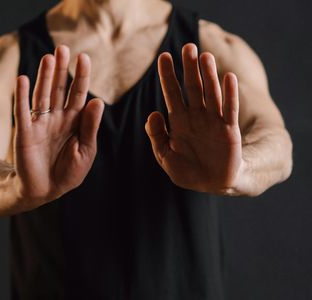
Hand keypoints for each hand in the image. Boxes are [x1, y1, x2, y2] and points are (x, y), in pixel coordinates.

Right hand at [13, 45, 103, 209]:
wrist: (47, 190)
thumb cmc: (69, 172)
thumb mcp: (86, 150)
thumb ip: (90, 127)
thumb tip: (98, 100)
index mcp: (75, 121)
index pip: (79, 94)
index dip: (81, 76)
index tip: (84, 57)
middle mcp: (57, 117)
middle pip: (59, 89)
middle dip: (61, 69)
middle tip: (63, 48)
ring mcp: (40, 123)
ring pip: (42, 95)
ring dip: (44, 77)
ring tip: (48, 58)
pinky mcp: (25, 132)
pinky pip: (22, 111)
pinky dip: (22, 96)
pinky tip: (22, 79)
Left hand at [145, 43, 243, 194]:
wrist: (211, 183)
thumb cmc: (186, 170)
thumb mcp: (164, 156)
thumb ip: (156, 136)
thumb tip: (152, 113)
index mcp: (178, 121)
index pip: (172, 93)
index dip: (168, 76)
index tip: (164, 56)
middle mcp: (196, 116)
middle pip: (192, 88)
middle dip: (189, 68)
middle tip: (188, 46)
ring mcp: (213, 121)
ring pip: (211, 93)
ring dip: (208, 75)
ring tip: (205, 56)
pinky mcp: (229, 129)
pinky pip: (229, 109)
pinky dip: (229, 94)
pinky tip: (228, 78)